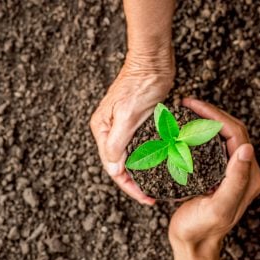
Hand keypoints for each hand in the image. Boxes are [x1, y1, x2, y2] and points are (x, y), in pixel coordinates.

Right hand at [90, 49, 174, 204]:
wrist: (152, 61)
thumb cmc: (140, 84)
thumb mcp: (127, 115)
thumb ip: (116, 143)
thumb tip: (112, 169)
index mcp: (102, 130)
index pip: (112, 167)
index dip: (128, 186)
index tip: (145, 198)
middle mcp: (109, 130)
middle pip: (119, 164)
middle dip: (133, 183)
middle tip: (151, 197)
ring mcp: (121, 127)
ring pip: (129, 158)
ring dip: (140, 173)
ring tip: (154, 187)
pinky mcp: (134, 123)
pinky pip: (138, 147)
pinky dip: (146, 159)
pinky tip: (156, 166)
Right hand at [168, 98, 259, 259]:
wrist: (192, 242)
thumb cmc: (202, 228)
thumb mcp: (219, 207)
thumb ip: (235, 180)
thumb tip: (247, 148)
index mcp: (247, 176)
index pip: (236, 134)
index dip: (215, 115)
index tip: (193, 106)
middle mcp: (241, 170)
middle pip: (230, 130)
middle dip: (210, 113)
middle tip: (187, 104)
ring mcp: (228, 171)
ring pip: (220, 136)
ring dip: (205, 120)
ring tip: (186, 112)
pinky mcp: (215, 173)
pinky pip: (210, 146)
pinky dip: (198, 133)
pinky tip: (184, 130)